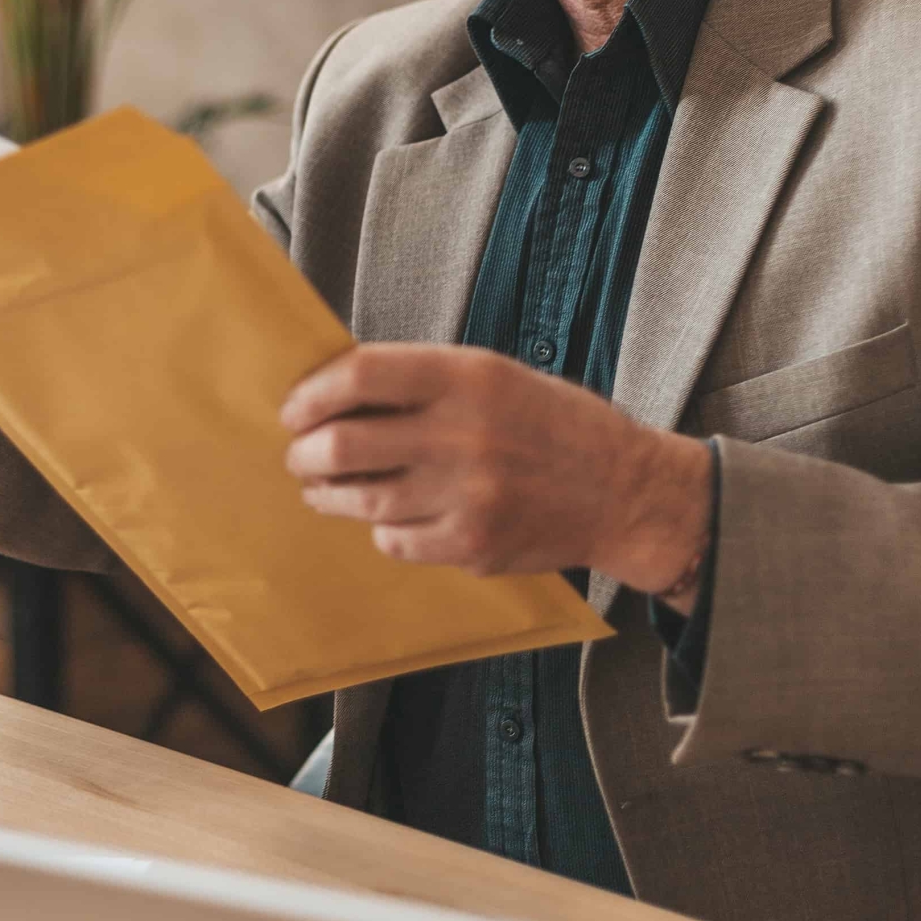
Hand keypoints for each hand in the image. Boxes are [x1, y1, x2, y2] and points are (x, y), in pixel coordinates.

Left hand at [281, 344, 712, 605]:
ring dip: (329, 495)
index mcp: (468, 377)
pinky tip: (386, 520)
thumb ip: (424, 381)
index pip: (361, 375)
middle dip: (306, 453)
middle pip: (345, 444)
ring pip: (363, 500)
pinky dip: (381, 531)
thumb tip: (339, 389)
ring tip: (322, 488)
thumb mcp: (496, 375)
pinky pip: (395, 541)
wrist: (625, 491)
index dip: (313, 393)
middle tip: (300, 455)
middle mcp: (464, 433)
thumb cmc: (554, 425)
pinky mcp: (472, 545)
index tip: (295, 408)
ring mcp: (468, 495)